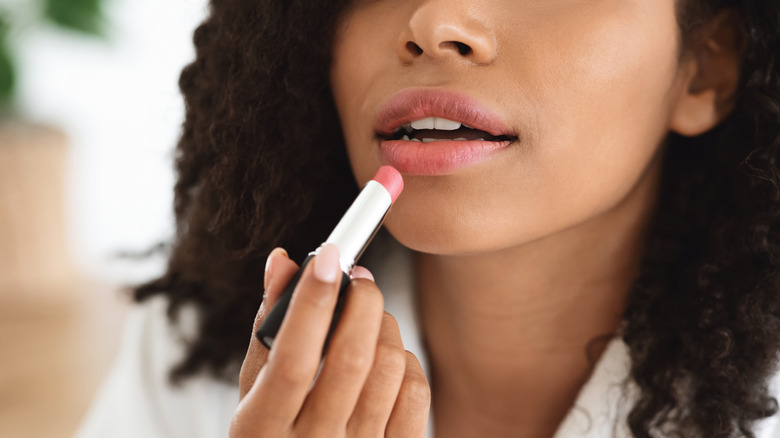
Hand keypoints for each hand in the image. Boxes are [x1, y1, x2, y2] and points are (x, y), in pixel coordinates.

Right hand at [230, 245, 430, 437]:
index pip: (292, 359)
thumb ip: (269, 327)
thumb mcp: (255, 389)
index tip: (326, 257)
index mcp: (265, 428)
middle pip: (351, 359)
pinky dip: (405, 361)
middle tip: (358, 278)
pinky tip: (386, 356)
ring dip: (383, 325)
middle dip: (361, 301)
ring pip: (388, 369)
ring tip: (368, 317)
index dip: (311, 303)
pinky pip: (415, 393)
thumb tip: (283, 263)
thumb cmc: (274, 433)